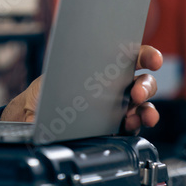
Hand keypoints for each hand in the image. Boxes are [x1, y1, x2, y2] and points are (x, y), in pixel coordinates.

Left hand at [0, 45, 162, 133]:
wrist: (32, 115)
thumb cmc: (46, 89)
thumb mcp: (54, 74)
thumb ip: (71, 70)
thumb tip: (79, 72)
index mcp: (107, 68)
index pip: (133, 58)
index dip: (147, 56)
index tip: (153, 60)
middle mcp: (117, 87)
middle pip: (144, 84)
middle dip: (146, 87)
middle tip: (136, 93)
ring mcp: (118, 109)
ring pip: (143, 107)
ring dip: (147, 110)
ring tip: (144, 114)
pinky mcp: (114, 129)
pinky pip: (132, 127)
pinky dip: (136, 126)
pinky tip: (131, 124)